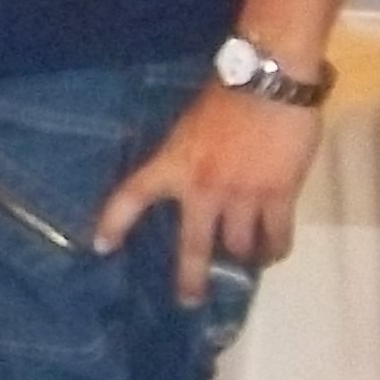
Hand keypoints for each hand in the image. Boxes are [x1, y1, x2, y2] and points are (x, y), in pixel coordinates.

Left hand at [93, 83, 318, 299]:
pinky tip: (272, 253)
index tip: (101, 247)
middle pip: (194, 247)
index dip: (114, 224)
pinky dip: (275, 249)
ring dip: (243, 257)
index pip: (131, 197)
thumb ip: (188, 156)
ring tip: (244, 263)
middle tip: (190, 301)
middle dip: (191, 278)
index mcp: (173, 164)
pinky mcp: (278, 195)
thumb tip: (193, 176)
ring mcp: (242, 195)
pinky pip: (277, 236)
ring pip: (239, 246)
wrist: (269, 78)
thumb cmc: (228, 93)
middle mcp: (203, 187)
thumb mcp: (190, 126)